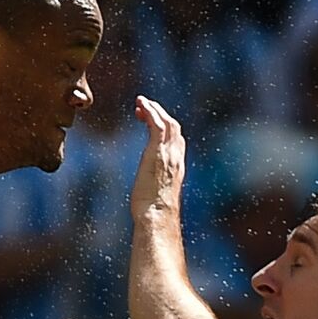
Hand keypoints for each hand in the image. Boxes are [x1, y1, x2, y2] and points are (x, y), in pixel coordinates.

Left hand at [130, 96, 186, 220]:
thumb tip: (148, 202)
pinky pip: (157, 123)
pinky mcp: (157, 150)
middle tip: (145, 108)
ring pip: (167, 122)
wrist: (157, 216)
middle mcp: (176, 158)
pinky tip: (141, 104)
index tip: (152, 124)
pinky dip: (150, 111)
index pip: (176, 142)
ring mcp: (168, 153)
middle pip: (174, 128)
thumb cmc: (154, 214)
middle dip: (161, 115)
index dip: (166, 130)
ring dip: (154, 109)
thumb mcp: (156, 198)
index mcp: (176, 168)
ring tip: (142, 102)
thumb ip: (155, 191)